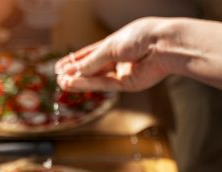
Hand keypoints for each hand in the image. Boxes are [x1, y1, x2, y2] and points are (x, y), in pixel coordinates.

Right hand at [55, 17, 172, 92]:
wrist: (163, 45)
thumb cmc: (140, 38)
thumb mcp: (110, 47)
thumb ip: (92, 61)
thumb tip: (73, 72)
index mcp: (115, 44)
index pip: (91, 54)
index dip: (75, 60)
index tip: (60, 66)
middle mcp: (118, 59)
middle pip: (93, 68)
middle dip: (75, 73)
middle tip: (58, 78)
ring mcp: (123, 72)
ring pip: (97, 78)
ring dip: (79, 81)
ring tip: (62, 83)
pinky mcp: (128, 84)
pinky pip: (105, 85)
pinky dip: (89, 84)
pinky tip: (74, 83)